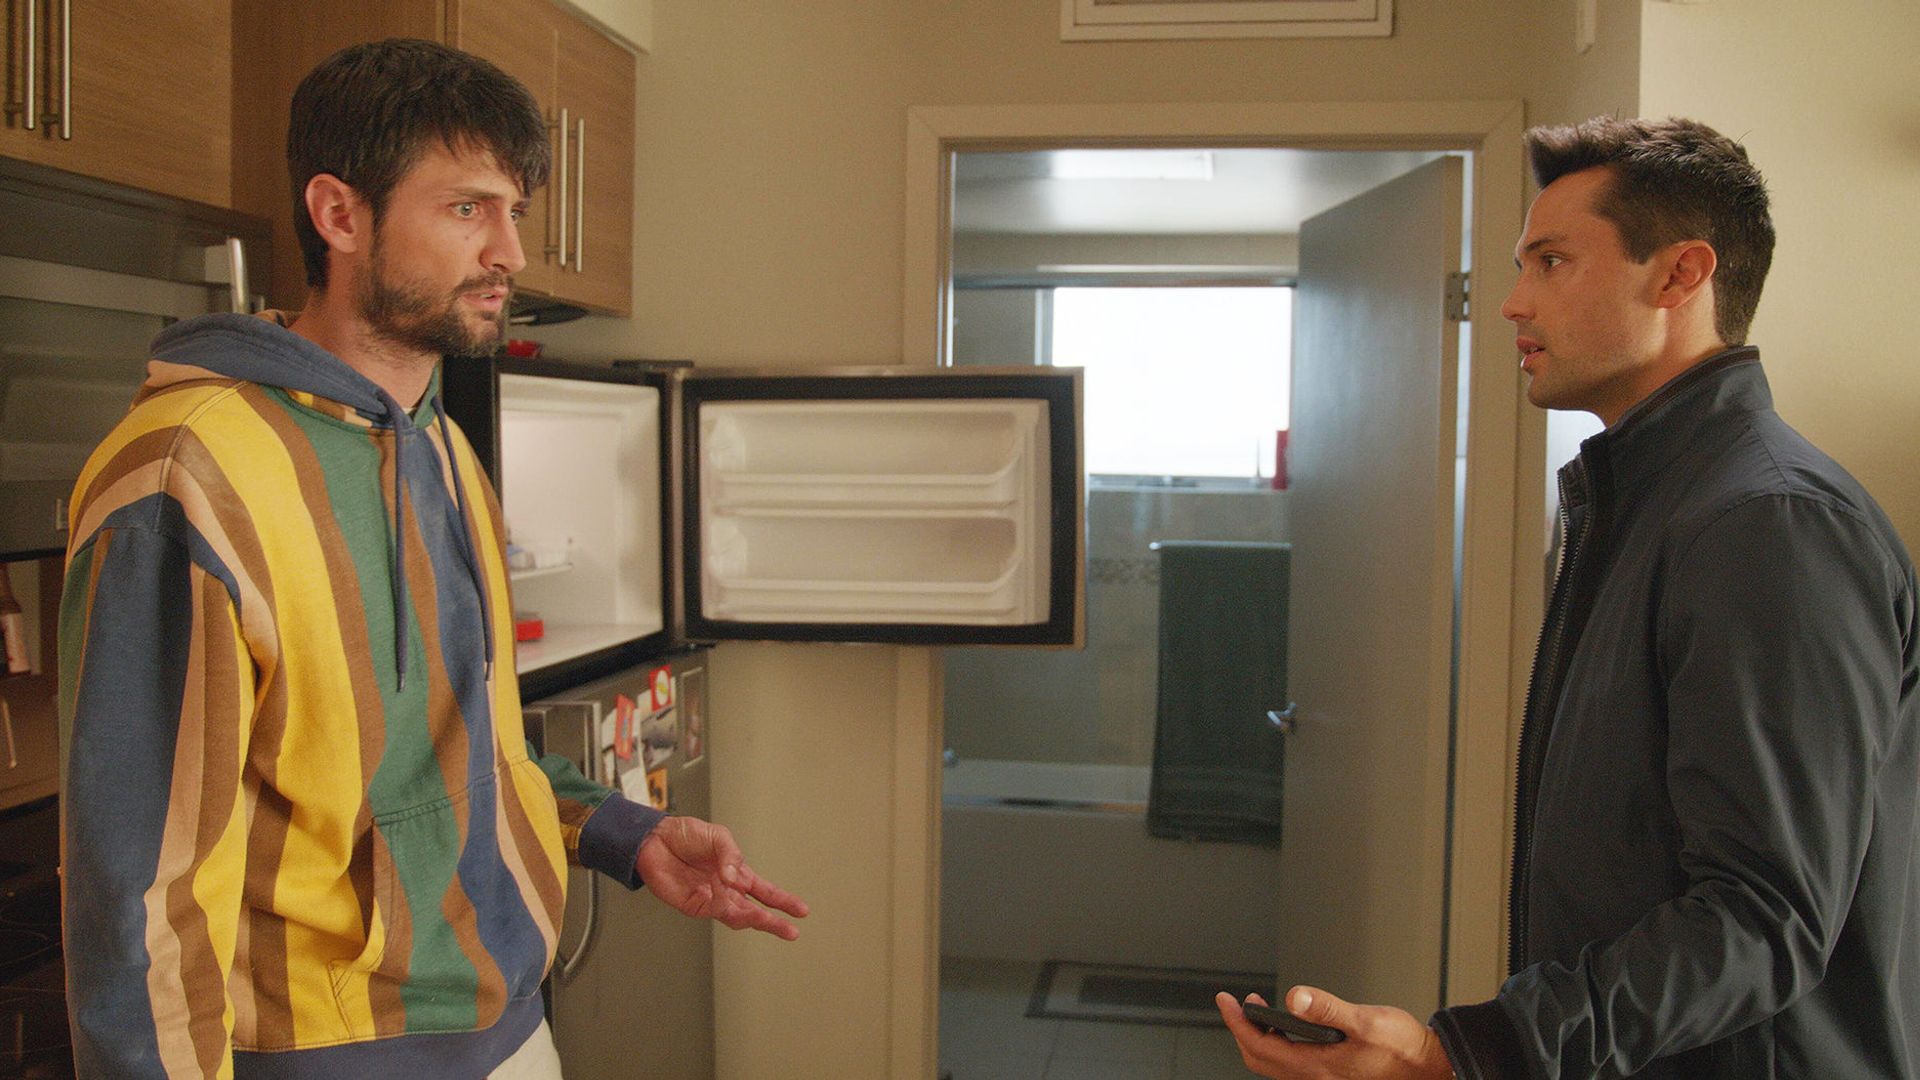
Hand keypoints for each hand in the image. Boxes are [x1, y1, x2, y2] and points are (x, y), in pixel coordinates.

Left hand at [634, 815, 809, 939]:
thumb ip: (730, 856)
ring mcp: (711, 900)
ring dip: (752, 918)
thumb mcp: (717, 837)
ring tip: (764, 919)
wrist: (655, 839)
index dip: (784, 902)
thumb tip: (735, 879)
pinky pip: (714, 909)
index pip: (765, 892)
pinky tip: (725, 890)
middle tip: (791, 932)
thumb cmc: (686, 835)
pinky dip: (723, 902)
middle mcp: (727, 890)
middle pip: (755, 912)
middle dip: (774, 922)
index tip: (802, 911)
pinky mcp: (694, 905)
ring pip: (737, 917)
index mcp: (737, 874)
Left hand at [1216, 987, 1453, 1078]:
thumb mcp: (1365, 1021)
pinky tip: (1286, 1027)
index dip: (1238, 1022)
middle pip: (1260, 1059)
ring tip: (1257, 1011)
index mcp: (1318, 1065)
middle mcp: (1316, 1077)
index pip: (1261, 1046)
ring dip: (1259, 1037)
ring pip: (1274, 1064)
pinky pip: (1290, 1065)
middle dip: (1241, 1030)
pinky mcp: (1331, 1075)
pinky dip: (1278, 1045)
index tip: (1226, 1001)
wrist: (1427, 1067)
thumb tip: (1295, 998)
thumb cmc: (1402, 1048)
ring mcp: (1323, 1079)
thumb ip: (1328, 1008)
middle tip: (1234, 1005)